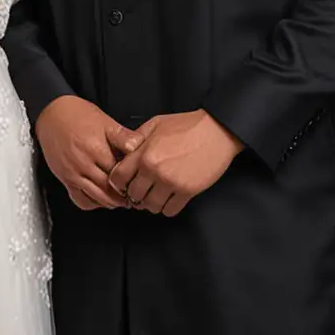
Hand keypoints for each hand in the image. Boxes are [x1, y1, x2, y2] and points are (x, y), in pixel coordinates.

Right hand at [35, 95, 136, 210]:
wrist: (52, 113)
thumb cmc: (78, 115)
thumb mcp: (105, 121)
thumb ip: (123, 136)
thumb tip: (138, 147)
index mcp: (97, 149)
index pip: (120, 173)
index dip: (131, 179)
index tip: (139, 181)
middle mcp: (83, 164)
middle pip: (109, 189)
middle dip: (123, 195)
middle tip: (133, 195)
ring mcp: (72, 173)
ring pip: (96, 197)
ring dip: (110, 202)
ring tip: (120, 200)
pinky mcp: (64, 178)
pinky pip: (80, 199)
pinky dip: (92, 203)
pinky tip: (100, 198)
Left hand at [106, 110, 242, 216]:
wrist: (217, 131)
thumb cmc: (188, 126)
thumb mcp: (156, 124)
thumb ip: (136, 138)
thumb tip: (124, 151)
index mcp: (144, 154)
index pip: (118, 178)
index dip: (118, 183)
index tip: (123, 183)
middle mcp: (154, 171)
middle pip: (133, 196)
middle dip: (135, 194)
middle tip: (141, 190)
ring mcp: (171, 183)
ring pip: (151, 206)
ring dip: (151, 203)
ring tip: (156, 194)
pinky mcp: (188, 192)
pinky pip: (170, 211)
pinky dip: (168, 207)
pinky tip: (170, 197)